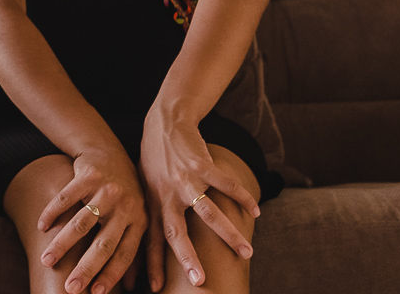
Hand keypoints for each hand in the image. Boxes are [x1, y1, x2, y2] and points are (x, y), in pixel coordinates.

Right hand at [36, 145, 146, 293]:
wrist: (108, 152)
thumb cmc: (123, 193)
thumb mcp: (136, 218)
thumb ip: (133, 249)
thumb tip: (130, 286)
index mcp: (139, 220)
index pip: (125, 253)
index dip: (111, 274)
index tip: (96, 293)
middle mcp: (125, 206)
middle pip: (104, 243)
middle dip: (86, 268)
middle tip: (70, 288)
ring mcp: (106, 189)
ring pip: (81, 223)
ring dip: (62, 244)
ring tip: (46, 261)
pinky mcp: (88, 175)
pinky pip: (66, 198)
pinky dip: (51, 213)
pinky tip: (41, 228)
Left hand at [140, 109, 259, 289]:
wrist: (165, 122)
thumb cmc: (155, 160)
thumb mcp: (145, 186)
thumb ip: (152, 212)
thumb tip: (147, 239)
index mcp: (153, 203)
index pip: (151, 239)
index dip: (152, 263)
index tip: (157, 288)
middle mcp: (166, 194)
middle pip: (176, 231)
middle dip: (187, 258)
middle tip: (200, 281)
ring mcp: (185, 180)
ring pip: (207, 213)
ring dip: (228, 234)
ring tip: (247, 253)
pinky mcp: (202, 164)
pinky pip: (226, 185)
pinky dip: (242, 197)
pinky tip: (254, 211)